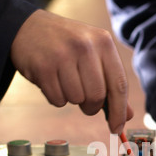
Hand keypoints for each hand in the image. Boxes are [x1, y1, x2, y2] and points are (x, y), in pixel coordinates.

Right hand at [10, 9, 132, 133]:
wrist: (29, 28)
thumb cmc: (68, 46)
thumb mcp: (94, 55)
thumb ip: (112, 84)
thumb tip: (126, 116)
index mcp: (104, 42)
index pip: (119, 84)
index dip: (119, 111)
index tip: (117, 128)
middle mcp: (85, 46)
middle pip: (97, 96)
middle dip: (91, 106)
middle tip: (85, 101)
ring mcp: (63, 55)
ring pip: (77, 99)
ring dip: (72, 99)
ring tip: (65, 82)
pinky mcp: (43, 67)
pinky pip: (58, 100)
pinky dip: (56, 98)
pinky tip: (52, 81)